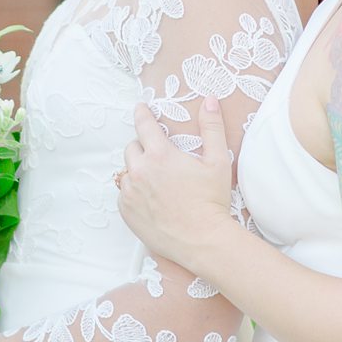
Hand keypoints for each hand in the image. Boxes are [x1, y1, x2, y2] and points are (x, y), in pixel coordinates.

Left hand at [116, 99, 237, 268]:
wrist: (202, 241)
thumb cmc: (211, 201)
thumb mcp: (218, 161)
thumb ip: (212, 128)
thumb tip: (210, 100)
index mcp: (159, 155)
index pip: (143, 124)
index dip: (142, 113)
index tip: (140, 108)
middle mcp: (139, 171)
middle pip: (132, 147)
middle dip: (143, 147)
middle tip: (159, 156)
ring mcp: (129, 193)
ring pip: (126, 171)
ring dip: (137, 170)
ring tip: (155, 179)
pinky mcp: (126, 211)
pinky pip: (124, 193)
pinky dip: (133, 191)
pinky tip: (151, 198)